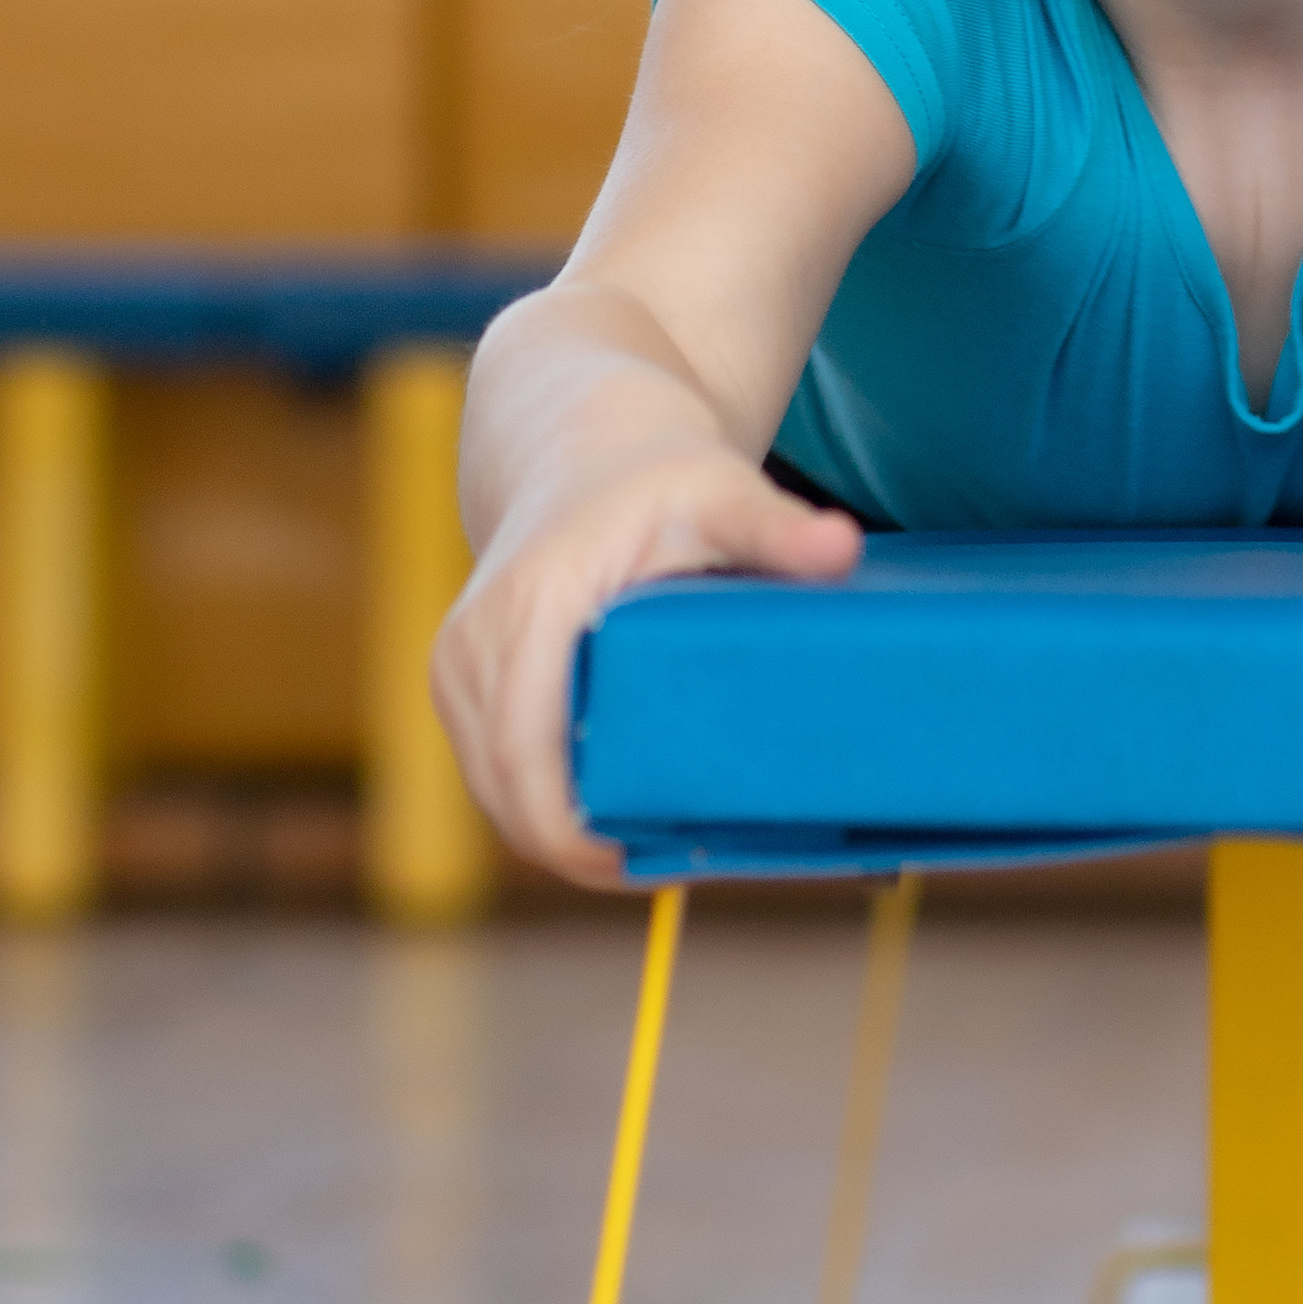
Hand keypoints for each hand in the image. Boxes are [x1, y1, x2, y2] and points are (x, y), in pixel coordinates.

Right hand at [431, 452, 858, 887]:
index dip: (579, 835)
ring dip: (565, 830)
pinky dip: (546, 801)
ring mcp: (457, 670)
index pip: (528, 761)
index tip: (657, 863)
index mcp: (528, 611)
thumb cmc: (655, 473)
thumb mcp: (721, 491)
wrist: (580, 441)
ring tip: (661, 843)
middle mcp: (472, 647)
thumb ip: (776, 527)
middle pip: (511, 795)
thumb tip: (844, 550)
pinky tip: (615, 814)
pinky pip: (497, 769)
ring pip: (498, 793)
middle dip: (585, 847)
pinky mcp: (462, 683)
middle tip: (685, 862)